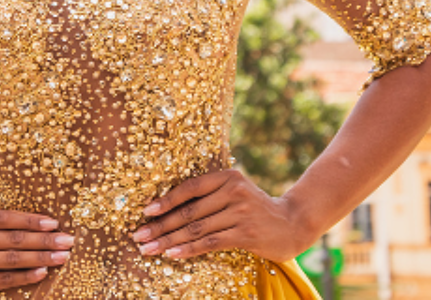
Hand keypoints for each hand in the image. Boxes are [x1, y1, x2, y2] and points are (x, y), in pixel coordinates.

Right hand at [0, 211, 71, 298]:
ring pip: (14, 259)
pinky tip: (43, 272)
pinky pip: (6, 279)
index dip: (32, 220)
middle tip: (68, 240)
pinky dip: (26, 276)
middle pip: (15, 239)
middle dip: (45, 239)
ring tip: (62, 256)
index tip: (54, 222)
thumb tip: (35, 224)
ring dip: (42, 257)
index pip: (7, 219)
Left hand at [132, 169, 307, 260]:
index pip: (189, 188)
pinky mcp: (246, 233)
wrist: (293, 224)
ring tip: (149, 248)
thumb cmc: (254, 208)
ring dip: (168, 240)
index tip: (145, 211)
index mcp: (227, 176)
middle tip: (137, 235)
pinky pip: (210, 242)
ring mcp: (241, 213)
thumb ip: (208, 196)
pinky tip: (172, 254)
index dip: (166, 200)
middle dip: (160, 225)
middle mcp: (233, 191)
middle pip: (188, 211)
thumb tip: (166, 209)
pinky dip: (188, 249)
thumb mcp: (234, 193)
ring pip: (196, 228)